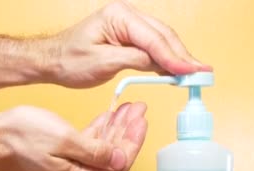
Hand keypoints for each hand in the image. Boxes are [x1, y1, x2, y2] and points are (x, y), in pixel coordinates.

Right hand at [0, 103, 146, 170]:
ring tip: (127, 108)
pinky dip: (98, 133)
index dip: (133, 141)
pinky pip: (86, 149)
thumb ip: (95, 151)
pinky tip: (106, 117)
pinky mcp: (59, 162)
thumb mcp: (64, 139)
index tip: (141, 120)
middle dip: (127, 132)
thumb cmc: (21, 138)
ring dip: (114, 130)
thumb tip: (120, 159)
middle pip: (112, 158)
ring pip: (100, 152)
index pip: (118, 164)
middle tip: (137, 109)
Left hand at [47, 0, 211, 87]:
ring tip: (195, 73)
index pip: (153, 38)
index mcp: (118, 16)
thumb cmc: (69, 60)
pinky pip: (152, 46)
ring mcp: (128, 24)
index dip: (173, 56)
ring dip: (178, 57)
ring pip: (161, 40)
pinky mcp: (128, 36)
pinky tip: (177, 69)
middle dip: (182, 55)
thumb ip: (134, 60)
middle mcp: (126, 15)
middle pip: (163, 35)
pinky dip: (165, 58)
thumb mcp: (102, 63)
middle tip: (202, 73)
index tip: (189, 71)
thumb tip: (161, 64)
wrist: (52, 61)